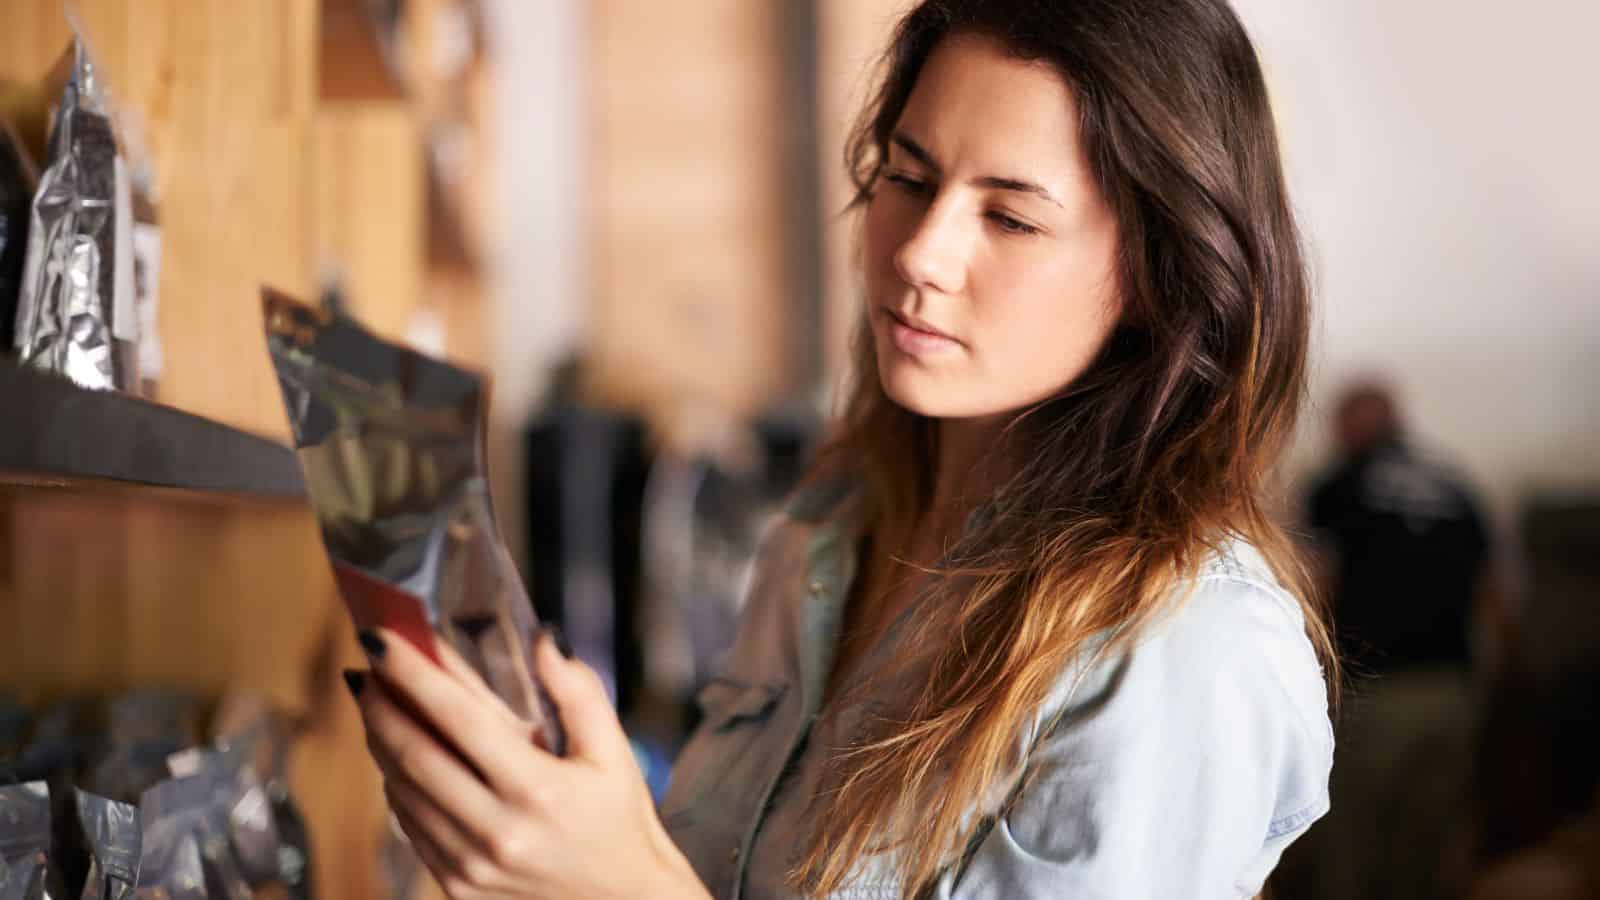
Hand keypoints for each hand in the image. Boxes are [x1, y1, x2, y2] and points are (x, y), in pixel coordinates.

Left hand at [346, 627, 708, 899]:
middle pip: (413, 753)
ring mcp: (472, 864)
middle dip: (381, 703)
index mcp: (539, 789)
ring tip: (378, 703)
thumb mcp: (613, 751)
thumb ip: (578, 690)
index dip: (413, 674)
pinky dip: (396, 782)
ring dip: (381, 739)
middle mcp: (498, 830)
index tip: (382, 639)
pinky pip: (409, 825)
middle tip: (367, 668)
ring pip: (401, 790)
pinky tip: (400, 754)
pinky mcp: (457, 885)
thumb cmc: (618, 819)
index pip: (458, 717)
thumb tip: (542, 639)